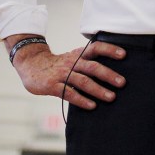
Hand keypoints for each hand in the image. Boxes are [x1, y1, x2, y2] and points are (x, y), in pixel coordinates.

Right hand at [6, 36, 126, 109]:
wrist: (30, 64)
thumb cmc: (58, 65)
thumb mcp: (72, 58)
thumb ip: (87, 63)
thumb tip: (113, 72)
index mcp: (78, 55)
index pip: (95, 48)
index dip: (109, 50)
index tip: (124, 55)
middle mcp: (72, 63)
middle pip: (92, 67)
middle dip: (108, 74)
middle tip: (122, 83)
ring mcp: (62, 74)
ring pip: (83, 81)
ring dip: (98, 89)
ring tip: (111, 97)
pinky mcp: (52, 86)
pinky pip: (69, 93)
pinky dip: (81, 100)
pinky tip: (92, 106)